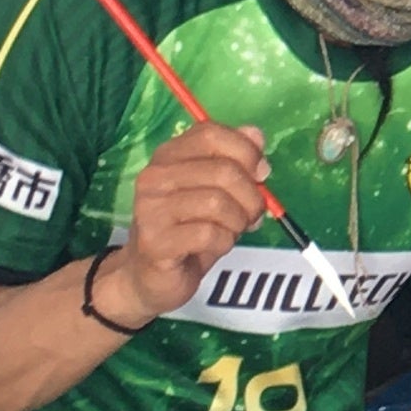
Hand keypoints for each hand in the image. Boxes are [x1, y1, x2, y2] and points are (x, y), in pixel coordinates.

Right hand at [100, 116, 271, 322]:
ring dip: (239, 221)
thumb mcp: (216, 191)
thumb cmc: (187, 229)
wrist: (149, 276)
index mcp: (169, 155)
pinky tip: (216, 245)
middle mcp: (155, 176)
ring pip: (218, 203)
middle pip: (223, 171)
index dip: (246, 151)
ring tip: (234, 230)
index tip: (261, 174)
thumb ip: (236, 161)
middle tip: (252, 214)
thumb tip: (257, 136)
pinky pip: (210, 234)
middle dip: (251, 196)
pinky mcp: (155, 241)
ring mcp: (151, 209)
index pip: (211, 134)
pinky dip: (225, 242)